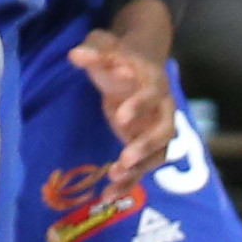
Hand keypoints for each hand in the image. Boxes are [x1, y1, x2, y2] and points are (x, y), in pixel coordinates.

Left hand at [69, 27, 176, 185]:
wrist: (133, 65)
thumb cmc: (117, 56)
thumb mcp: (103, 45)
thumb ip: (93, 50)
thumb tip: (76, 54)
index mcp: (154, 80)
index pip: (153, 93)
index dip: (140, 106)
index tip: (120, 117)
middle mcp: (163, 108)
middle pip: (165, 131)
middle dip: (146, 147)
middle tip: (124, 159)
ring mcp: (156, 130)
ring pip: (157, 156)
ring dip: (138, 170)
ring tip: (114, 179)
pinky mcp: (145, 146)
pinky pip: (143, 168)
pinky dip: (129, 183)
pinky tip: (109, 196)